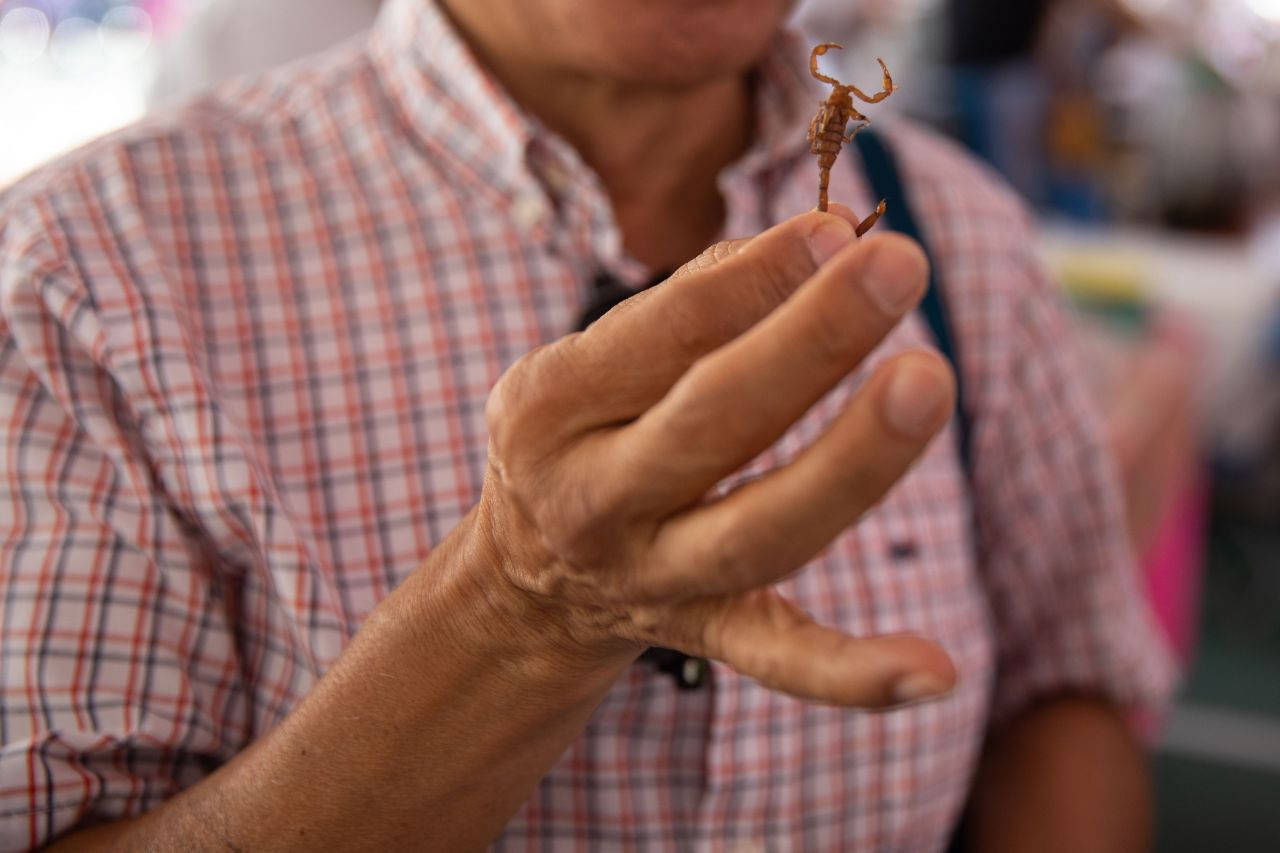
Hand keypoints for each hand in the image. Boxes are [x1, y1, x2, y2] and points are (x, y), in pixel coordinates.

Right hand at [476, 208, 957, 706]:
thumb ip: (699, 296)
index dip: (750, 281)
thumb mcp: (593, 358)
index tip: (835, 229)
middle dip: (806, 342)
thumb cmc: (584, 431)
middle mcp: (593, 498)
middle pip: (710, 423)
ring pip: (756, 532)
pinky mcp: (705, 633)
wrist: (528, 577)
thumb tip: (828, 234)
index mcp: (552, 407)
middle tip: (895, 263)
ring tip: (928, 380)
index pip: (660, 334)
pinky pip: (778, 658)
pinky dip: (855, 673)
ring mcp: (649, 575)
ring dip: (848, 464)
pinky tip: (937, 670)